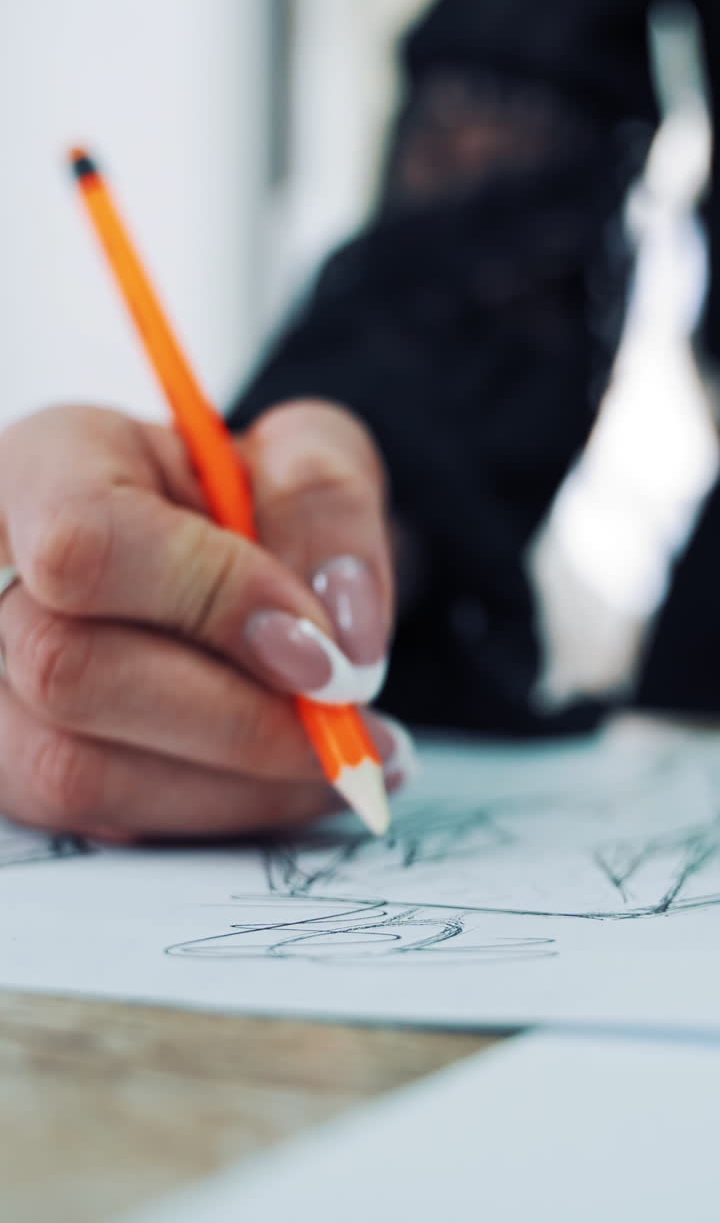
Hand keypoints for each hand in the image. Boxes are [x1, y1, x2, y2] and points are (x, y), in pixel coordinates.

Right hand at [0, 402, 412, 840]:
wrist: (213, 549)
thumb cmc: (243, 494)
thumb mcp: (306, 455)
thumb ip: (326, 509)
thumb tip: (341, 641)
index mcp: (46, 465)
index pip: (85, 543)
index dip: (212, 604)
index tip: (325, 654)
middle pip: (67, 672)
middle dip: (238, 720)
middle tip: (351, 725)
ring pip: (74, 770)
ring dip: (238, 784)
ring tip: (342, 758)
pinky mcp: (14, 765)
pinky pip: (103, 820)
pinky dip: (219, 811)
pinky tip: (291, 781)